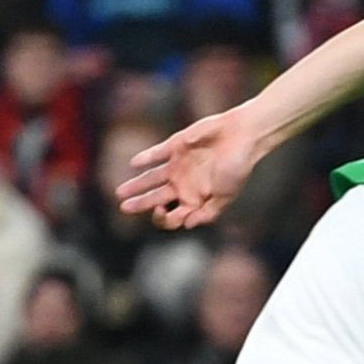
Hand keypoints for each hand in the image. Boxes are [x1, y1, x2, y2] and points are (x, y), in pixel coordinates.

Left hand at [116, 107, 263, 229]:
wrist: (243, 137)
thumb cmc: (237, 169)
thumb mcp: (225, 197)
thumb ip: (207, 214)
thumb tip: (186, 226)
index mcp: (195, 199)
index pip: (173, 216)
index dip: (164, 219)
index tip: (163, 212)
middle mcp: (184, 184)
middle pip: (157, 199)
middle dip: (140, 205)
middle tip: (124, 209)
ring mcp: (178, 165)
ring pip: (152, 179)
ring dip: (137, 186)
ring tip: (120, 193)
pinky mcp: (176, 146)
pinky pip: (157, 154)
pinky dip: (145, 159)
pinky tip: (134, 164)